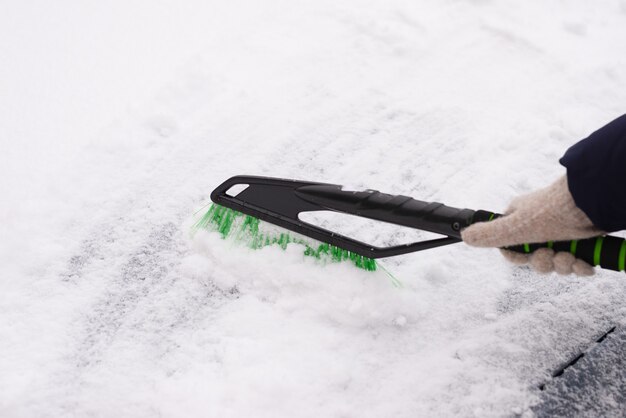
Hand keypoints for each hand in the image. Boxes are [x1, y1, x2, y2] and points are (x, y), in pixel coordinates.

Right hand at [461, 176, 604, 274]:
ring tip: (571, 255)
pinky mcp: (581, 241)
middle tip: (551, 254)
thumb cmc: (552, 210)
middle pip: (535, 259)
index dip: (519, 258)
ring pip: (556, 263)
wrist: (593, 204)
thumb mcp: (515, 226)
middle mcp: (539, 227)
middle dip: (544, 263)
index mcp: (520, 221)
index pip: (512, 250)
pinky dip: (580, 266)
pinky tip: (583, 261)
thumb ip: (489, 235)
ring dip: (563, 265)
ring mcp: (561, 234)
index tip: (527, 255)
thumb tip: (464, 236)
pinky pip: (577, 263)